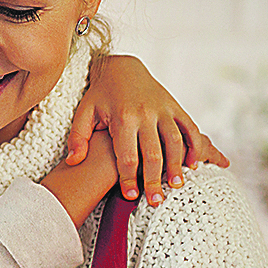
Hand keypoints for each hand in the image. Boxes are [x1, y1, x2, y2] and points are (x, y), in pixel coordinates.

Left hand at [67, 54, 229, 206]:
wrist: (121, 66)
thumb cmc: (100, 94)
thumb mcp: (84, 112)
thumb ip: (78, 137)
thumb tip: (74, 161)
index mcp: (123, 118)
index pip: (127, 156)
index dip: (129, 179)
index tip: (130, 197)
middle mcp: (145, 114)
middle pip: (153, 154)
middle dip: (154, 180)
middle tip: (156, 201)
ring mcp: (163, 110)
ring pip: (175, 141)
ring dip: (177, 165)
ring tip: (177, 186)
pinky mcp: (174, 106)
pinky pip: (189, 127)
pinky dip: (194, 145)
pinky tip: (193, 164)